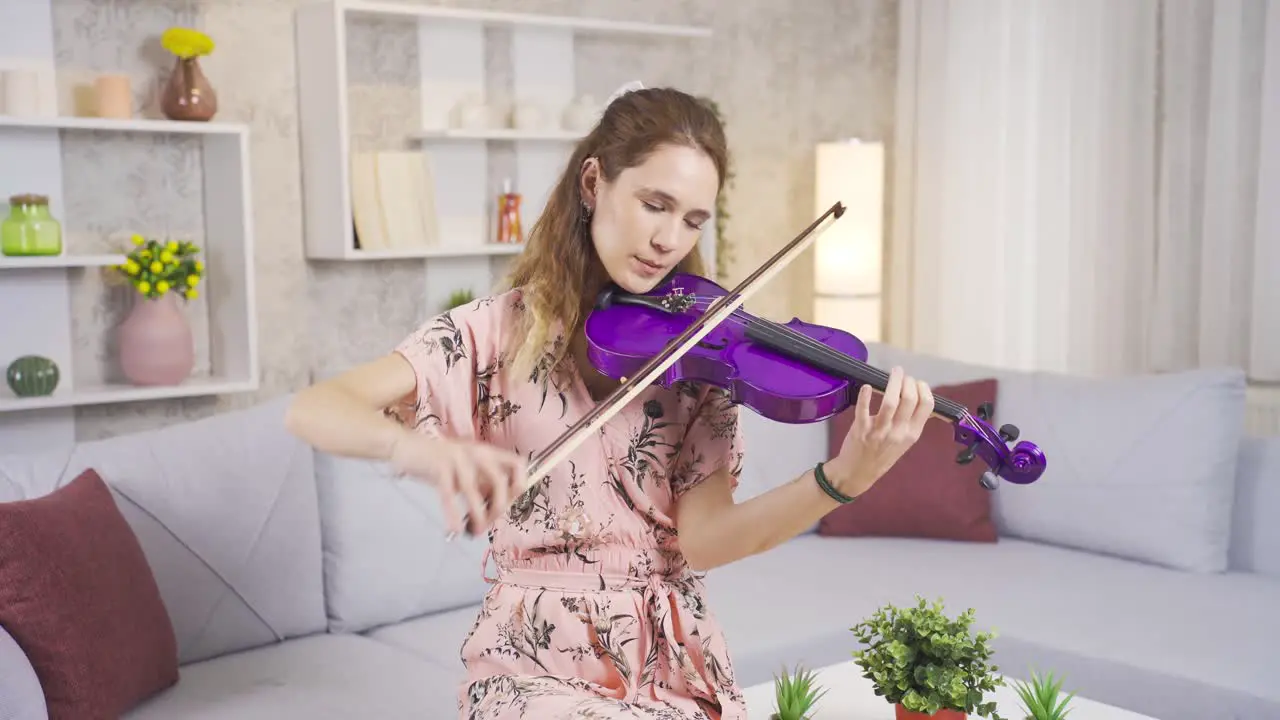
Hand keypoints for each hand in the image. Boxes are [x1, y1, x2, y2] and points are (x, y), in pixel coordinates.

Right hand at [389, 433, 526, 535]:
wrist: (407, 447)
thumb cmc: (440, 463)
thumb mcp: (467, 470)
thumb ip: (483, 485)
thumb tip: (496, 512)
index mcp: (488, 452)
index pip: (519, 464)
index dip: (519, 485)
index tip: (509, 504)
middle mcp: (477, 452)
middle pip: (500, 481)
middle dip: (498, 508)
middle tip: (488, 523)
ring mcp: (458, 458)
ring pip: (475, 491)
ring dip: (478, 515)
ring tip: (476, 531)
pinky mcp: (439, 467)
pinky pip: (449, 495)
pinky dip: (452, 515)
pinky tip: (454, 530)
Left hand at [825, 366, 933, 496]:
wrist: (858, 473)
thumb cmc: (882, 454)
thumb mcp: (904, 441)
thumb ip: (912, 422)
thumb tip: (922, 399)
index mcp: (912, 433)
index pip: (927, 405)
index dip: (924, 389)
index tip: (917, 382)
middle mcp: (899, 432)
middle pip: (909, 399)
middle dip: (908, 381)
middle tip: (902, 375)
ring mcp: (880, 431)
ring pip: (890, 402)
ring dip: (893, 383)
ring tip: (894, 372)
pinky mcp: (861, 429)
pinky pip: (863, 410)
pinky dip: (866, 396)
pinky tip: (867, 387)